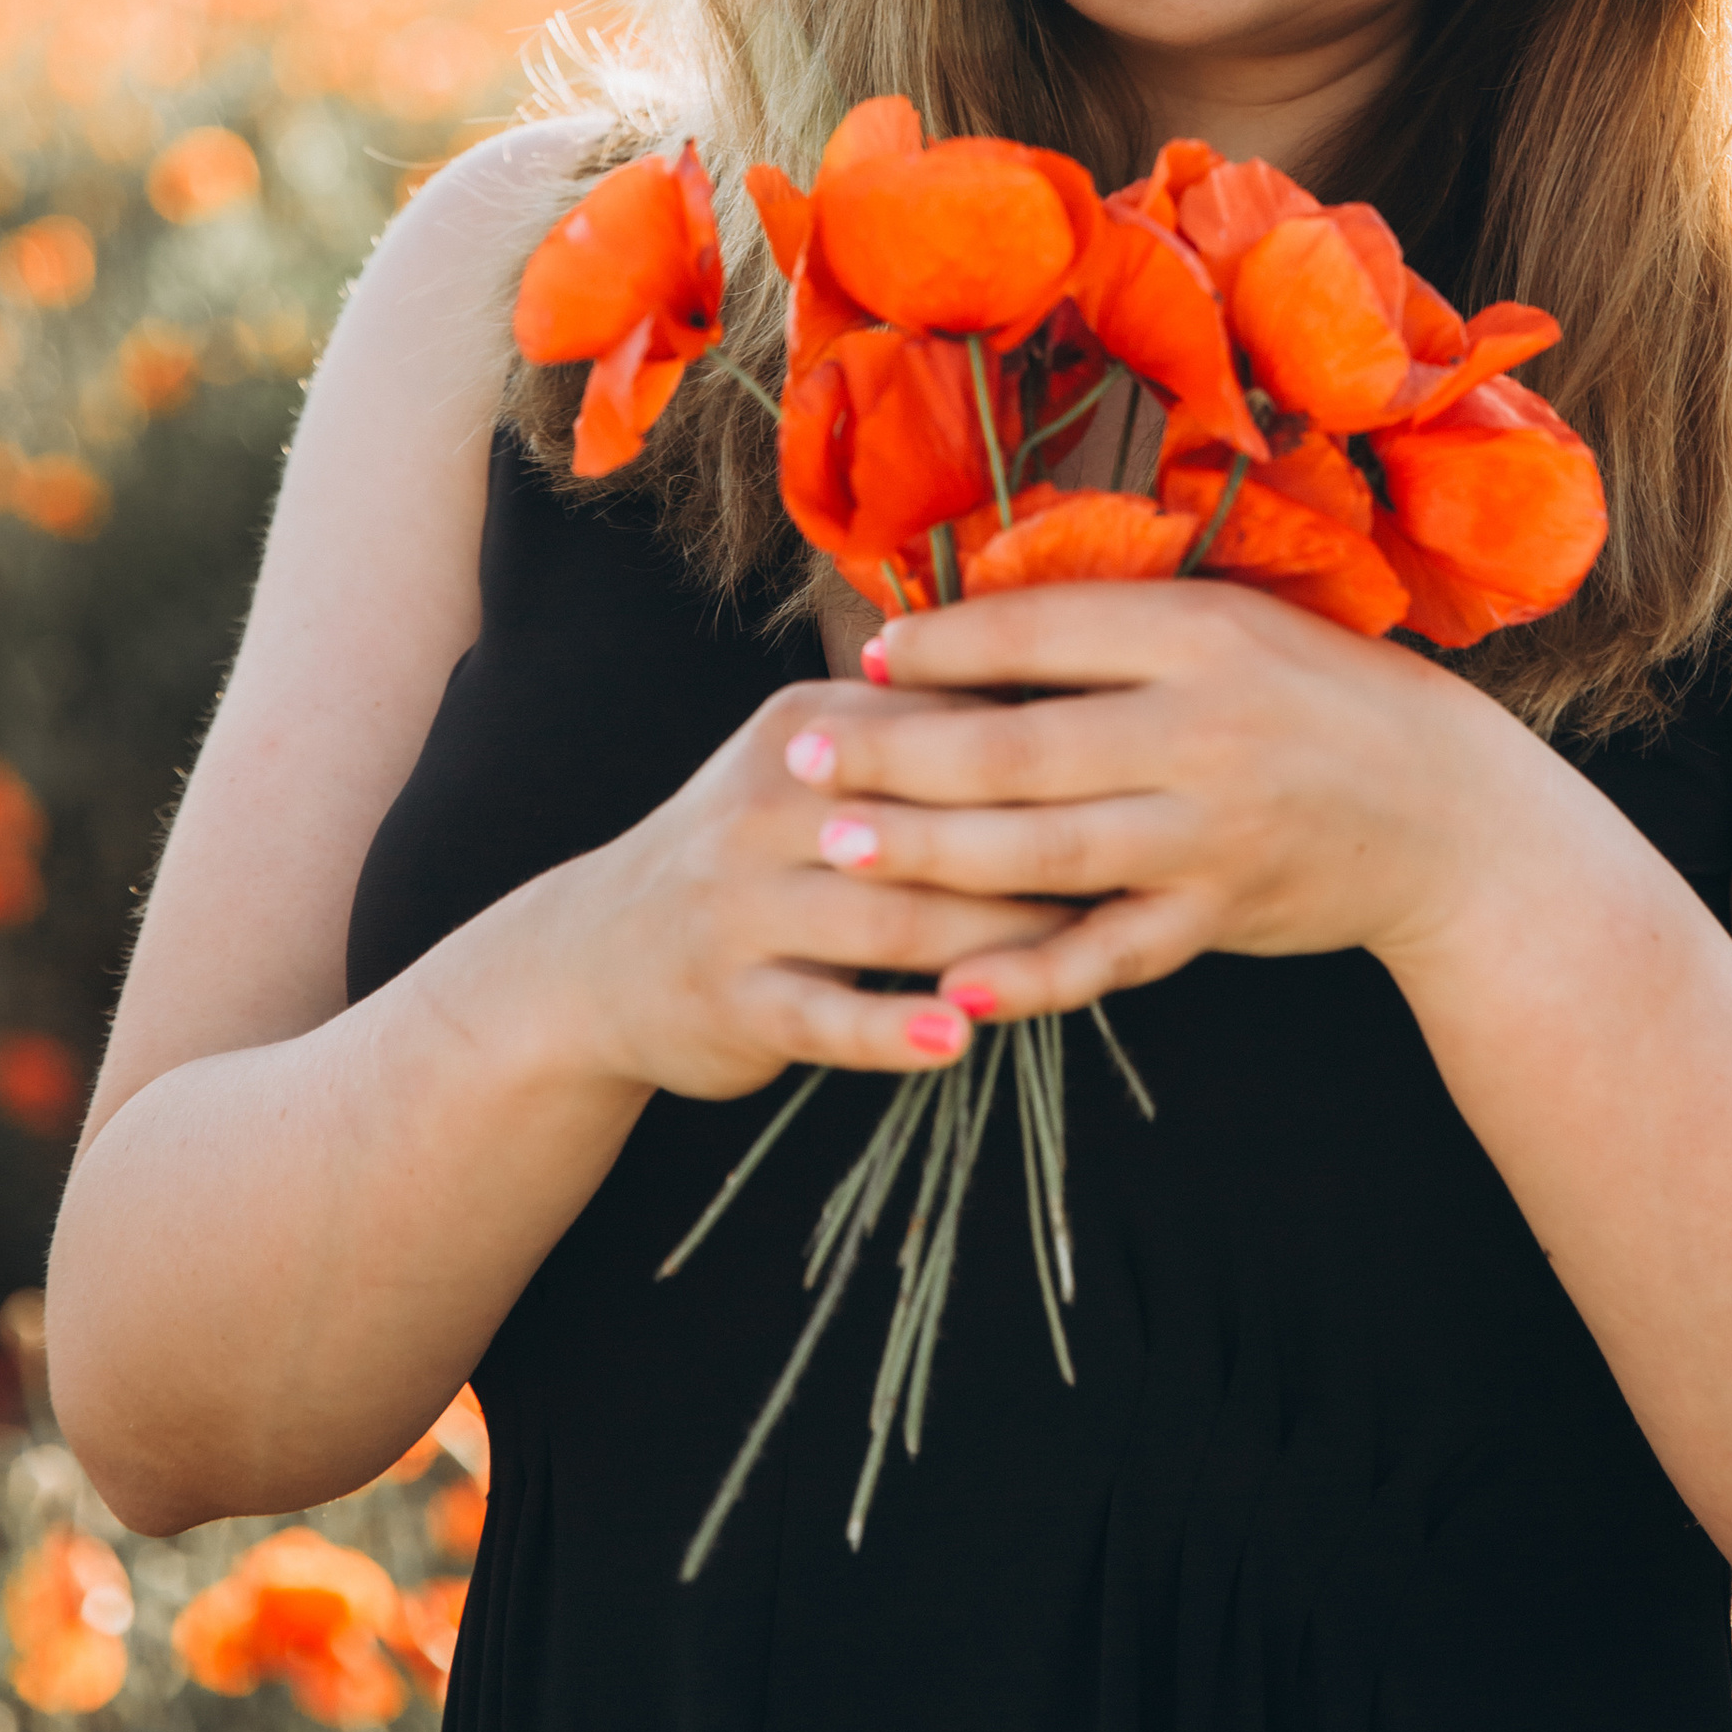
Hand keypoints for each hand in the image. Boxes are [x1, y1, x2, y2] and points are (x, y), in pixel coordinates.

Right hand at [535, 676, 1085, 1096]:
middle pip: (929, 820)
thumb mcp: (812, 761)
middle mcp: (767, 802)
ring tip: (1081, 952)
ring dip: (993, 940)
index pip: (943, 725)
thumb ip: (920, 732)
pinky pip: (826, 1016)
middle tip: (1138, 864)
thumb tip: (1077, 689)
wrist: (594, 955)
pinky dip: (893, 1031)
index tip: (1134, 766)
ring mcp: (740, 905)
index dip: (1044, 751)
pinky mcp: (729, 998)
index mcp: (805, 727)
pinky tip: (957, 1041)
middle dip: (1037, 844)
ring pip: (891, 921)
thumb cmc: (754, 849)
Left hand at [782, 580, 1567, 1021]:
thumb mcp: (1238, 628)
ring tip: (835, 848)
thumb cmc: (1322, 700)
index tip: (870, 655)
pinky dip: (1028, 975)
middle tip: (799, 753)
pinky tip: (952, 986)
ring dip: (927, 853)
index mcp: (1203, 633)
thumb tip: (978, 617)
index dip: (945, 643)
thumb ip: (1123, 628)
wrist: (1451, 816)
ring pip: (1042, 851)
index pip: (1043, 631)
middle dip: (895, 753)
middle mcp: (1204, 729)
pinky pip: (1106, 953)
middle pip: (1018, 744)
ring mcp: (1210, 831)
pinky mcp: (1218, 916)